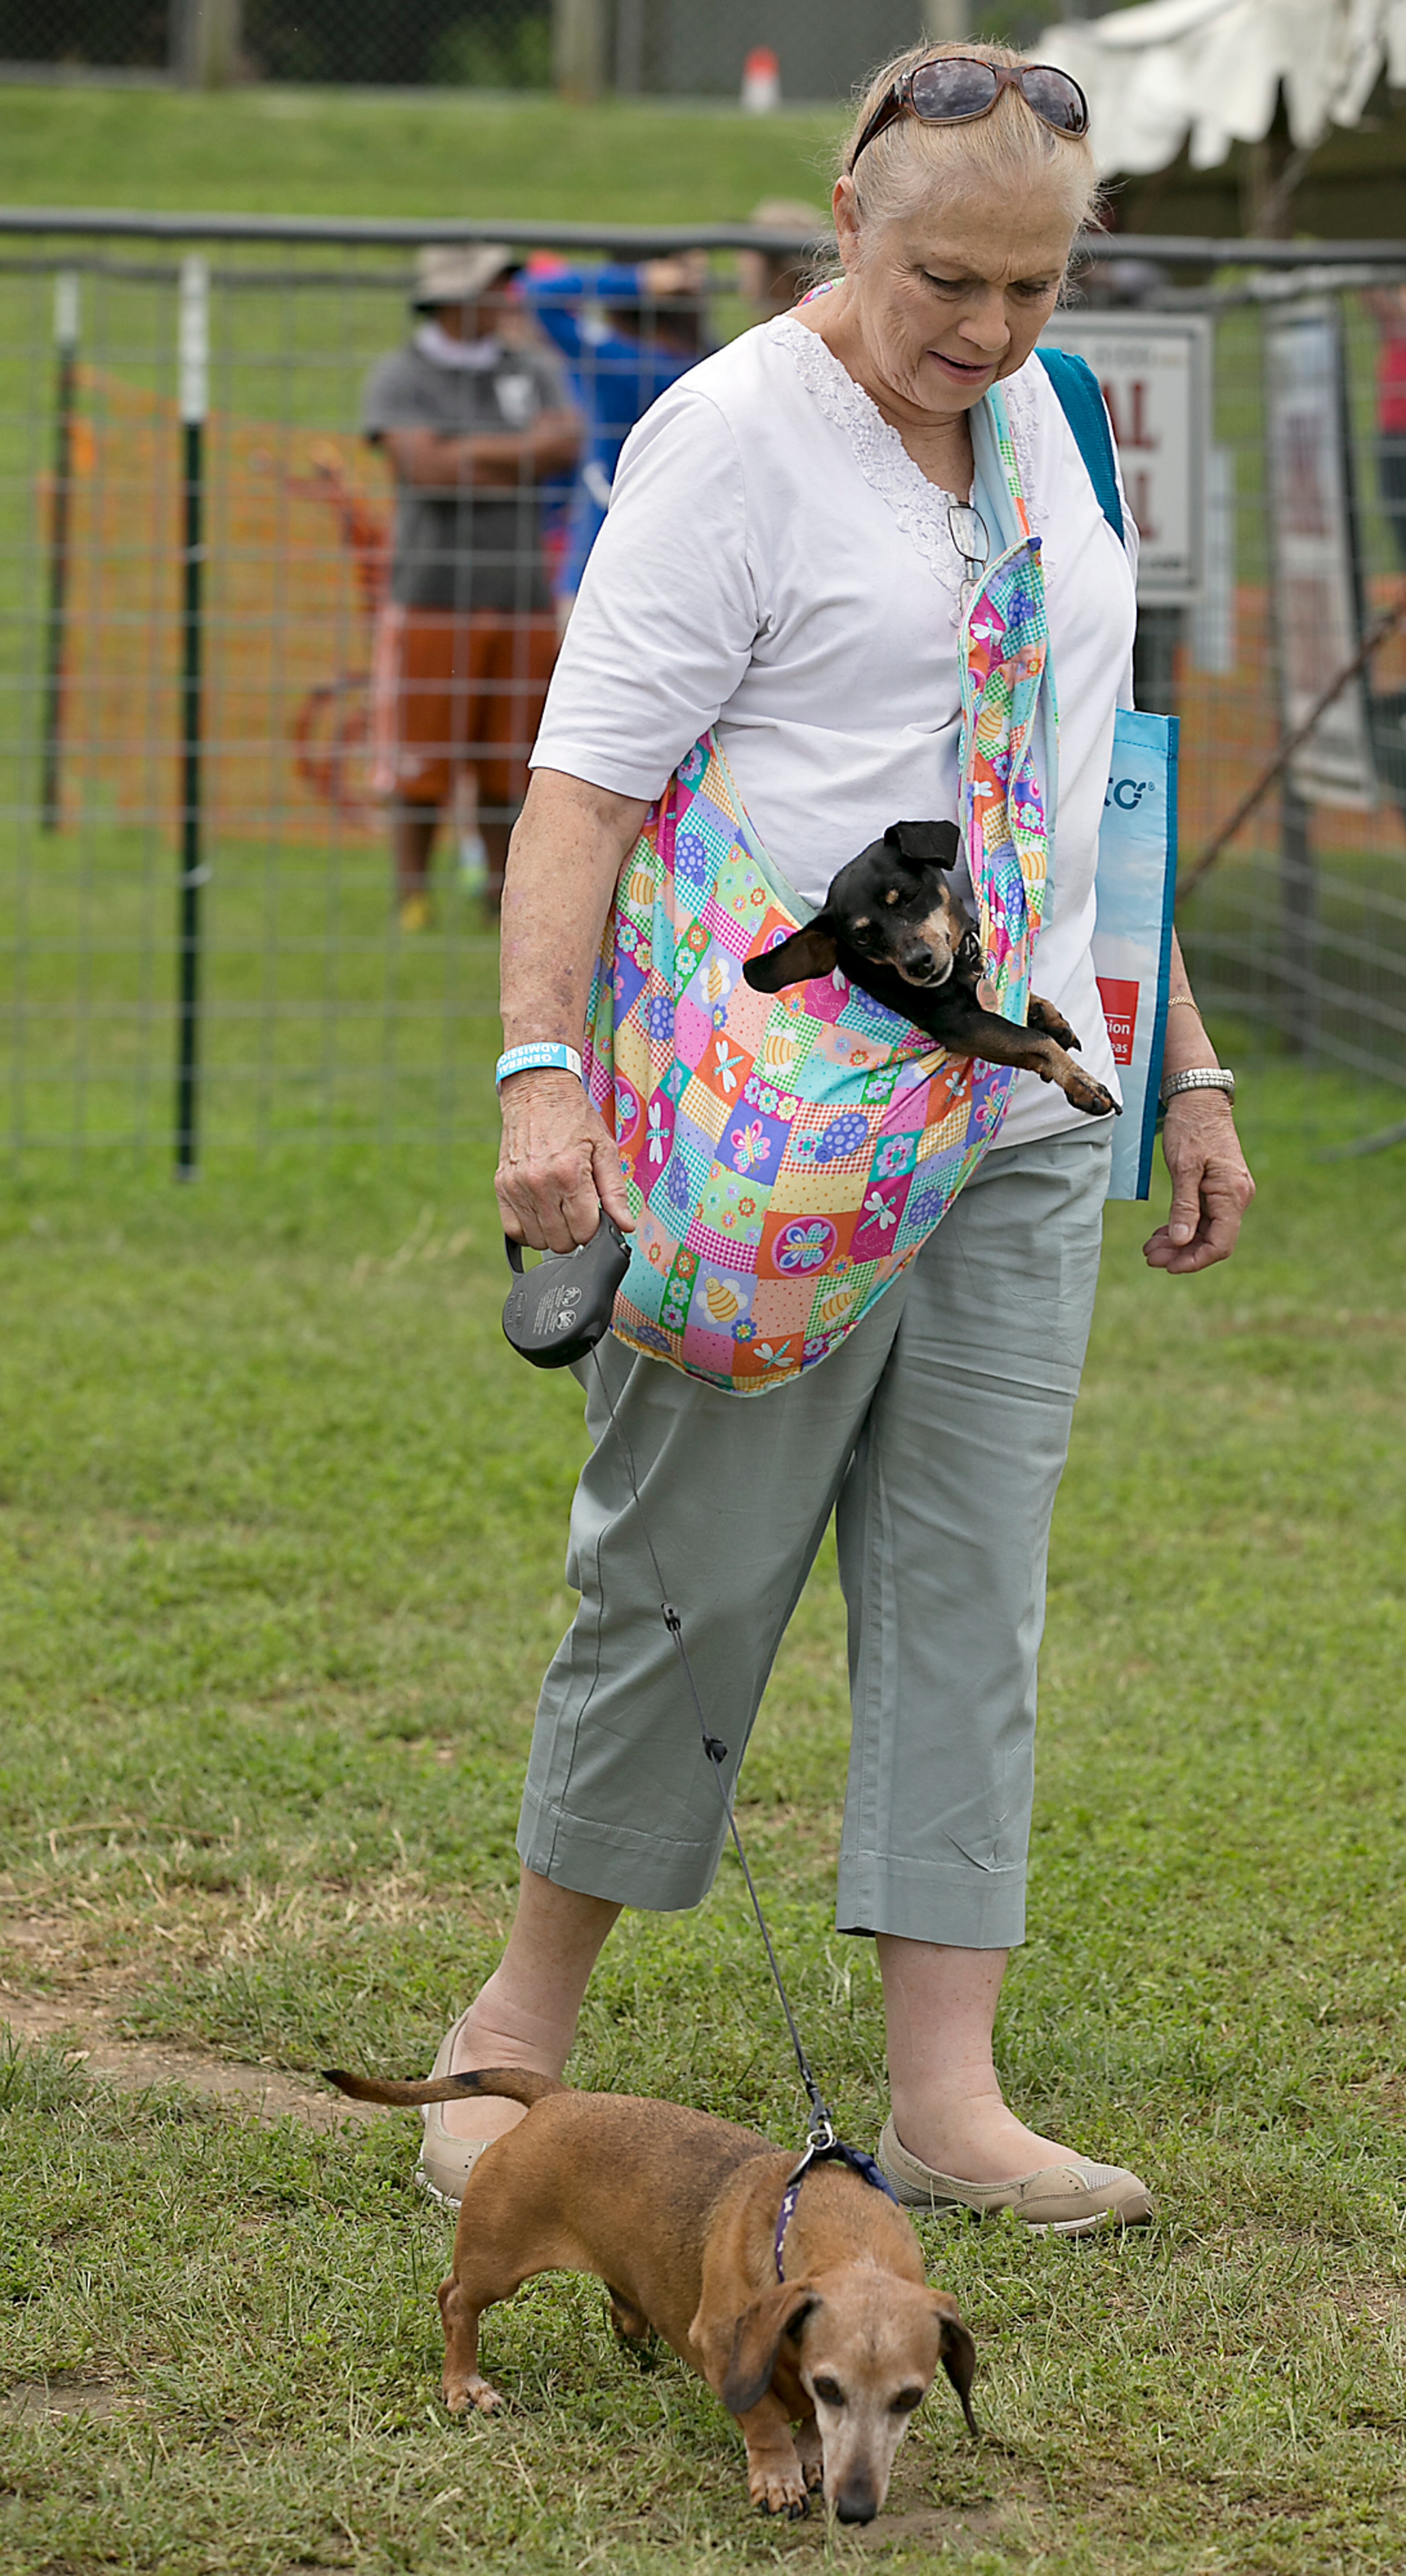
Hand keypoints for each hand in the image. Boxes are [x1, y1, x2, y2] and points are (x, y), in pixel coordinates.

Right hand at [495, 1070, 633, 1253]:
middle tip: (579, 1212)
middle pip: (561, 1241)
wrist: (538, 1091)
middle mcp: (540, 1184)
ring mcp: (517, 1187)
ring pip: (537, 1240)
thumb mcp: (605, 1149)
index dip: (594, 1229)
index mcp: (569, 1175)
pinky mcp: (502, 1187)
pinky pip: (513, 1229)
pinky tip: (541, 1213)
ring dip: (553, 1233)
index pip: (584, 1232)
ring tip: (560, 1209)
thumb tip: (625, 1226)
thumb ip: (615, 1192)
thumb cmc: (574, 1118)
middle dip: (575, 1234)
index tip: (595, 1216)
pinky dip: (528, 1230)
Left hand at [1142, 1092, 1254, 1273]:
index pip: (1220, 1244)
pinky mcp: (1218, 1189)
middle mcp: (1237, 1197)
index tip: (1168, 1266)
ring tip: (1150, 1248)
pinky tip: (1162, 1233)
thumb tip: (1182, 1241)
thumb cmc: (1190, 1127)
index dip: (1195, 1260)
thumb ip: (1184, 1206)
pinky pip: (1204, 1217)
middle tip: (1149, 1256)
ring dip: (1179, 1242)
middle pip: (1212, 1241)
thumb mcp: (1183, 1166)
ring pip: (1206, 1231)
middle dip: (1181, 1253)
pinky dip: (1183, 1227)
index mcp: (1232, 1194)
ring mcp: (1229, 1194)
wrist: (1198, 1098)